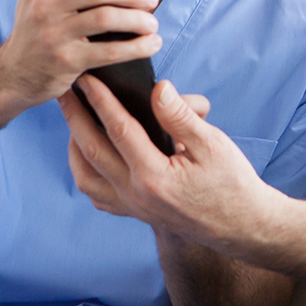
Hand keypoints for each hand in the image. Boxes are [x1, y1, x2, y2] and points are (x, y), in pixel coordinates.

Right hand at [0, 0, 163, 110]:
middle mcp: (43, 5)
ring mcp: (53, 34)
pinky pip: (109, 51)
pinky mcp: (65, 61)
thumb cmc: (31, 30)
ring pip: (107, 18)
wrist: (12, 75)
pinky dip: (136, 47)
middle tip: (153, 3)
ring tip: (153, 24)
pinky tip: (150, 45)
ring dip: (138, 20)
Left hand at [60, 73, 275, 245]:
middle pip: (92, 151)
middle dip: (74, 117)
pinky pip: (98, 195)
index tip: (88, 78)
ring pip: (87, 177)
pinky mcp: (136, 213)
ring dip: (74, 146)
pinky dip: (86, 172)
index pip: (119, 130)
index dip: (101, 100)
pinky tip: (89, 154)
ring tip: (73, 119)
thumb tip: (158, 88)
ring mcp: (133, 207)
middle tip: (65, 90)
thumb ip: (180, 116)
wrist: (241, 226)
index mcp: (154, 176)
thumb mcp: (212, 144)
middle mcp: (136, 195)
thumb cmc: (231, 183)